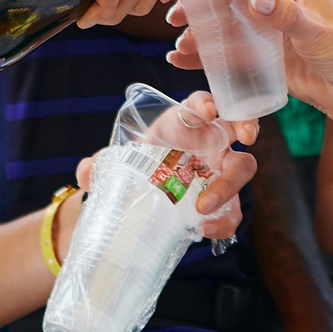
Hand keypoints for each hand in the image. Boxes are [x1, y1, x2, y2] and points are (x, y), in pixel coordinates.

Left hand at [72, 94, 258, 240]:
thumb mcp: (120, 163)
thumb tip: (86, 169)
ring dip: (231, 184)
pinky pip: (233, 210)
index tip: (208, 110)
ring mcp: (221, 170)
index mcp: (186, 122)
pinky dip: (223, 221)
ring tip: (205, 206)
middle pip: (236, 126)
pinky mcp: (223, 201)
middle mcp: (210, 141)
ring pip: (243, 167)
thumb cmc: (138, 168)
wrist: (142, 200)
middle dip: (246, 126)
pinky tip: (203, 229)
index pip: (202, 103)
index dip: (208, 102)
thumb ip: (103, 164)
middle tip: (244, 138)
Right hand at [167, 0, 332, 127]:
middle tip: (174, 19)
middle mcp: (278, 2)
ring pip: (229, 28)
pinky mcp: (268, 57)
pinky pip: (234, 54)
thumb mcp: (317, 32)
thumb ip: (286, 16)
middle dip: (201, 9)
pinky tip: (188, 62)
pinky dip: (212, 58)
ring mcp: (271, 30)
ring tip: (178, 48)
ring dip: (202, 36)